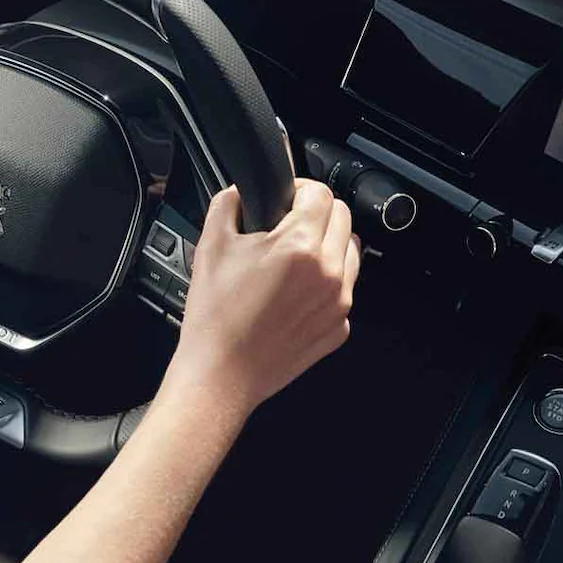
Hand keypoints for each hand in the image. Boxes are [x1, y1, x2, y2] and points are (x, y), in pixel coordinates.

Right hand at [165, 178, 361, 417]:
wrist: (221, 373)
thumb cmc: (215, 318)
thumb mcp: (210, 245)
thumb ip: (228, 203)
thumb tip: (241, 191)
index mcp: (299, 247)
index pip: (322, 194)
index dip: (301, 189)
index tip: (289, 198)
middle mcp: (327, 273)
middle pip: (343, 218)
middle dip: (318, 214)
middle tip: (290, 225)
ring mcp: (338, 303)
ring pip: (351, 253)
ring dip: (329, 245)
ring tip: (296, 258)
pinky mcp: (339, 328)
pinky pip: (344, 290)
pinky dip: (327, 284)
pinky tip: (296, 293)